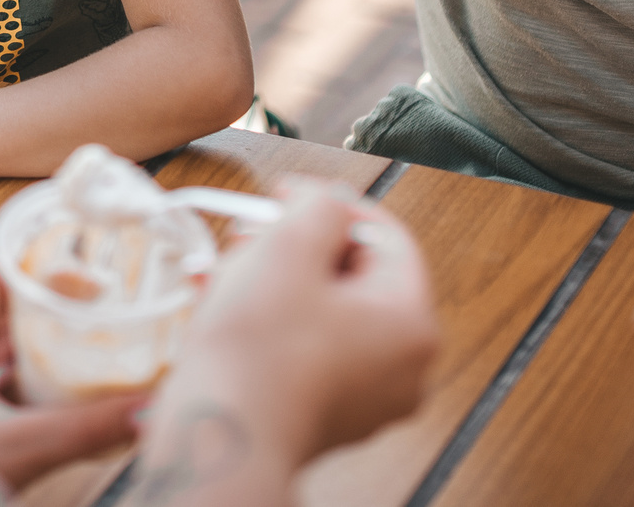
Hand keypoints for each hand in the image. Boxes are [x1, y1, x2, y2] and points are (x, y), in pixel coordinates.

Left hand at [0, 251, 147, 489]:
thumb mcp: (16, 451)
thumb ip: (88, 427)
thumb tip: (150, 408)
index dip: (44, 279)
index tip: (90, 297)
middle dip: (40, 323)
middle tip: (81, 344)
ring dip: (23, 356)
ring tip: (51, 384)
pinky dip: (5, 381)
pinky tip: (25, 409)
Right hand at [138, 182, 438, 490]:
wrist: (220, 438)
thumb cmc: (258, 351)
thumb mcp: (289, 245)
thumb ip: (319, 205)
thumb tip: (326, 203)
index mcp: (412, 324)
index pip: (387, 237)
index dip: (332, 204)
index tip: (289, 195)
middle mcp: (404, 369)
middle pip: (356, 277)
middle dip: (298, 248)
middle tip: (253, 235)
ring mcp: (368, 400)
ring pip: (328, 313)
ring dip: (279, 284)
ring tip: (229, 274)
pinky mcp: (328, 416)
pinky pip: (310, 351)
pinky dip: (275, 325)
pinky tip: (230, 313)